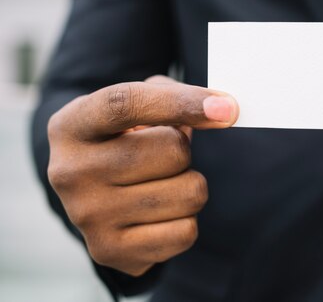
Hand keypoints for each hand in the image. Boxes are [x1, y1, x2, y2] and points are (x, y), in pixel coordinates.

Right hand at [47, 76, 237, 275]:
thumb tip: (220, 111)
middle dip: (184, 150)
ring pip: (190, 193)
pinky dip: (185, 220)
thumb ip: (173, 95)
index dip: (181, 102)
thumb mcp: (136, 104)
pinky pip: (187, 231)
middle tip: (161, 156)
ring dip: (189, 185)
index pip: (126, 104)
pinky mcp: (110, 251)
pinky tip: (159, 213)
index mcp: (71, 126)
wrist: (92, 193)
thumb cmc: (125, 137)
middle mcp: (70, 172)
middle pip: (174, 151)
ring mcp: (88, 216)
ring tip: (159, 183)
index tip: (227, 108)